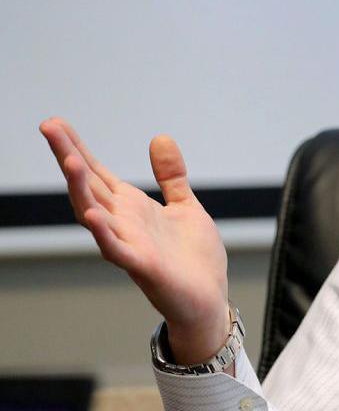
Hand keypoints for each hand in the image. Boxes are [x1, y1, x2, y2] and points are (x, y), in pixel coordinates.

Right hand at [39, 117, 229, 364]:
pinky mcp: (143, 266)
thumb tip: (160, 138)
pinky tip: (92, 215)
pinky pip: (116, 249)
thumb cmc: (194, 258)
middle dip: (68, 156)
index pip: (97, 172)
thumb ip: (171, 176)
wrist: (208, 298)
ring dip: (81, 189)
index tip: (56, 123)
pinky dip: (103, 233)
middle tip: (48, 126)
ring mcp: (129, 244)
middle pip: (88, 185)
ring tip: (71, 161)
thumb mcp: (186, 206)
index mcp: (132, 207)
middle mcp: (123, 223)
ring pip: (95, 213)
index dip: (77, 147)